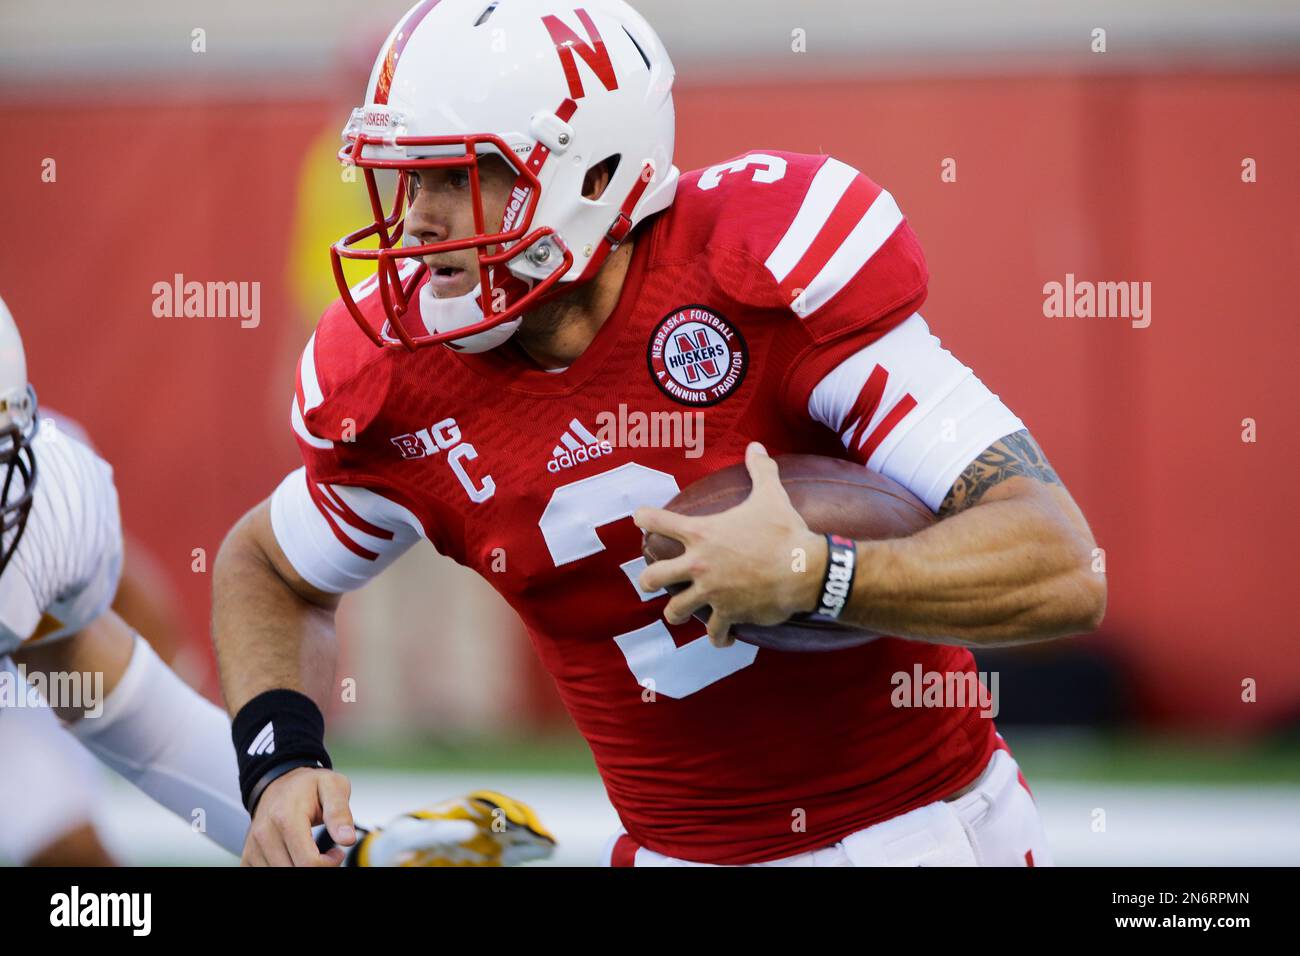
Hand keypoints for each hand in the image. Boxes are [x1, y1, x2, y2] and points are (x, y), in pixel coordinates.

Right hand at [241, 766, 355, 866]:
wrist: (279, 782)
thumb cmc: (308, 786)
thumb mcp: (332, 787)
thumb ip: (340, 813)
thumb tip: (347, 839)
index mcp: (285, 818)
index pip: (308, 862)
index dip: (330, 864)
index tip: (337, 852)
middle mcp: (264, 834)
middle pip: (295, 873)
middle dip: (317, 868)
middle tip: (327, 854)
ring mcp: (253, 847)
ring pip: (281, 877)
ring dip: (301, 870)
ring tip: (311, 853)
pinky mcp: (248, 856)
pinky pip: (264, 875)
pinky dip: (286, 870)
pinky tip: (295, 858)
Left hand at [347, 790, 556, 866]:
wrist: (389, 859)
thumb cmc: (398, 842)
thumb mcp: (412, 836)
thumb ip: (440, 831)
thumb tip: (472, 830)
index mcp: (457, 809)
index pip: (486, 804)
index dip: (504, 810)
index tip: (518, 821)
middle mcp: (474, 820)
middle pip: (506, 815)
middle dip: (526, 822)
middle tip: (541, 834)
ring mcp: (482, 838)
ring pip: (515, 832)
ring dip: (533, 836)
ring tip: (550, 843)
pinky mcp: (487, 856)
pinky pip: (513, 851)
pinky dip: (530, 850)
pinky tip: (547, 849)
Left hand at [635, 442, 825, 646]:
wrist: (804, 570)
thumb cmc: (785, 532)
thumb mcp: (771, 496)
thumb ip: (760, 470)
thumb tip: (757, 446)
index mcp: (701, 534)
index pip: (658, 522)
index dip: (644, 518)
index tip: (640, 518)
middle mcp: (698, 565)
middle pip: (653, 577)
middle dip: (648, 581)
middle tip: (650, 581)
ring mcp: (711, 593)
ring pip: (676, 611)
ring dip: (676, 614)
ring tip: (678, 614)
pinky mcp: (728, 614)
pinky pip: (713, 632)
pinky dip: (716, 636)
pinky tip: (719, 637)